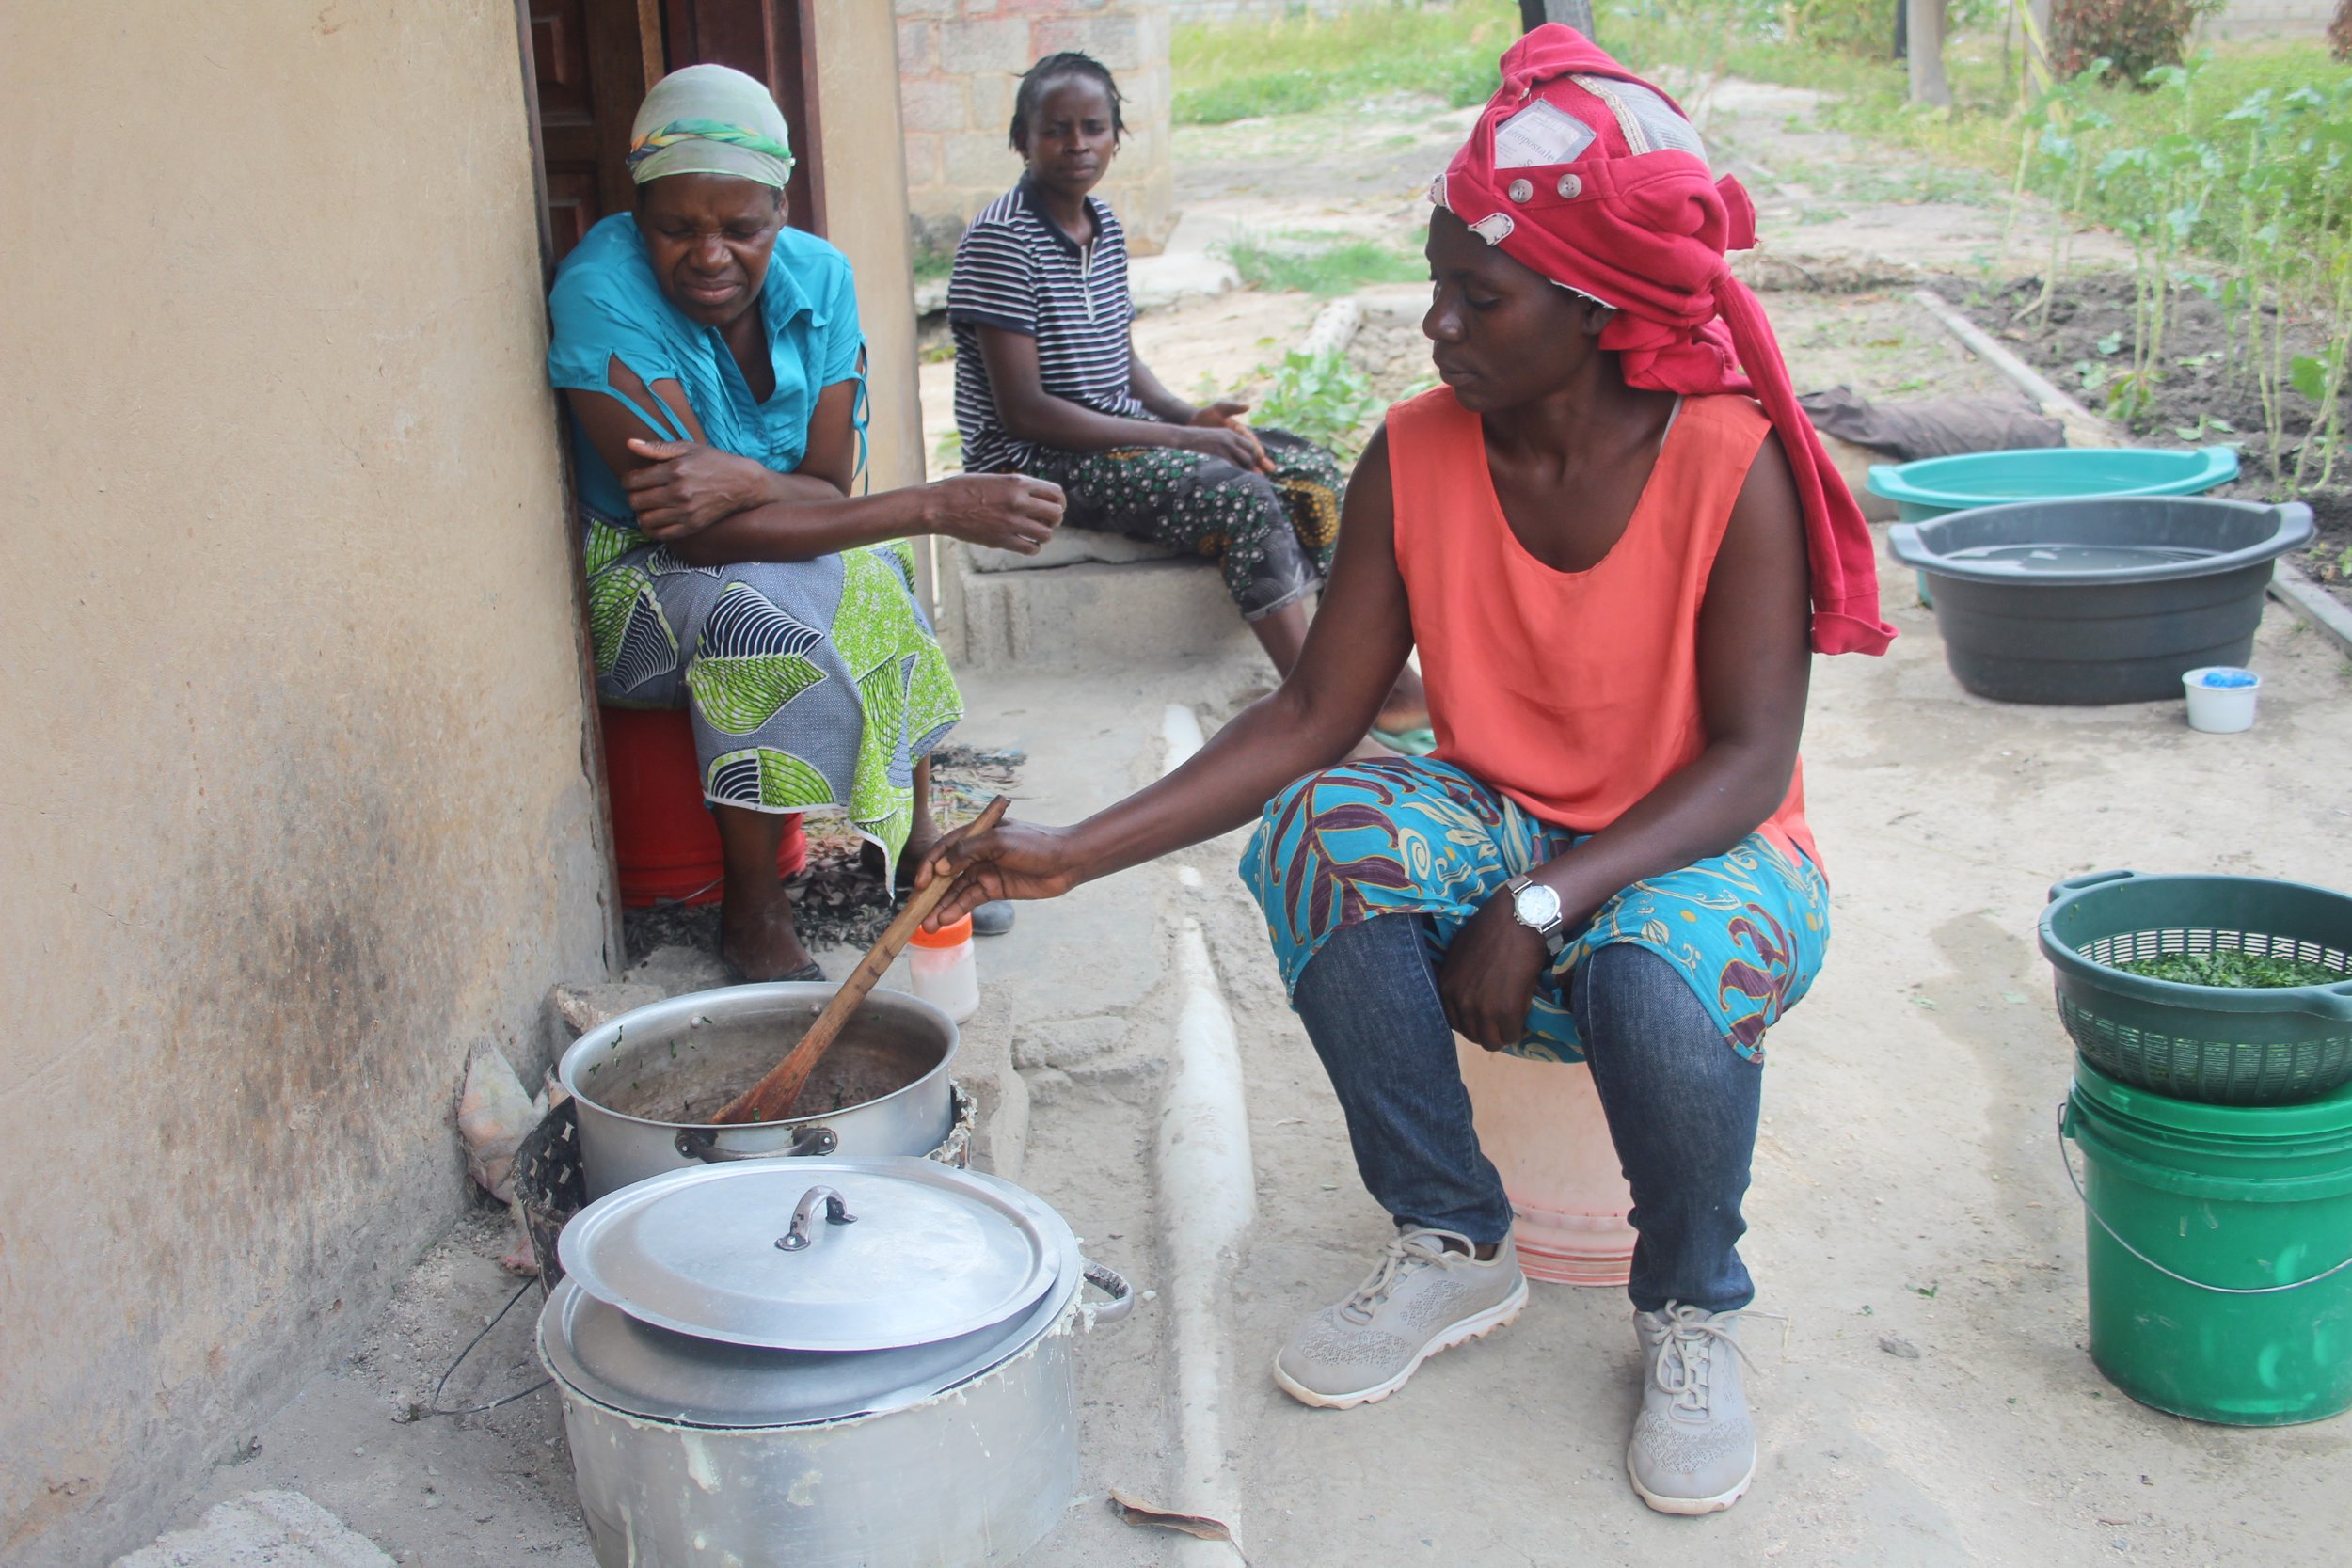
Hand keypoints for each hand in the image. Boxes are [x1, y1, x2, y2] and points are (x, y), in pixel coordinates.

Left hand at [624, 438, 777, 539]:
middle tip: (640, 492)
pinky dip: (651, 529)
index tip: (632, 479)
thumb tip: (629, 443)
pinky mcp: (692, 526)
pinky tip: (654, 520)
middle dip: (633, 496)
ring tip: (647, 506)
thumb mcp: (687, 448)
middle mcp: (678, 492)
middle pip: (636, 501)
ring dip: (641, 513)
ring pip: (645, 519)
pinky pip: (661, 534)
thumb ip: (657, 448)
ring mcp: (685, 512)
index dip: (627, 480)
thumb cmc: (714, 462)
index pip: (633, 481)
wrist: (743, 483)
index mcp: (675, 470)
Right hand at [913, 814, 1084, 923]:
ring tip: (928, 925)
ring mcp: (984, 872)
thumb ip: (968, 852)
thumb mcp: (999, 841)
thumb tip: (941, 867)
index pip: (944, 849)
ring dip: (941, 907)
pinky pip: (969, 900)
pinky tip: (945, 920)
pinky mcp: (994, 889)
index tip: (922, 884)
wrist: (1067, 861)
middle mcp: (975, 853)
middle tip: (916, 913)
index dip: (930, 866)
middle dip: (930, 894)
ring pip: (955, 891)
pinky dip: (957, 910)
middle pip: (945, 874)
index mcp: (975, 835)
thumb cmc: (1035, 843)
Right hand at [926, 473, 1064, 553]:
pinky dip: (1033, 547)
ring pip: (1046, 534)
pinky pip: (1031, 548)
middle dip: (1055, 519)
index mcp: (1018, 482)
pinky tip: (1026, 543)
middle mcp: (1018, 501)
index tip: (1055, 507)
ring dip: (1044, 534)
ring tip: (1035, 532)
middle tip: (1047, 521)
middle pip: (1056, 514)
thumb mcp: (995, 479)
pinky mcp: (1001, 539)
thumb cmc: (964, 489)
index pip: (1056, 494)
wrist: (941, 505)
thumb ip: (1017, 487)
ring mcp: (1011, 522)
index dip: (1059, 502)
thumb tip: (1037, 498)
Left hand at [1189, 400, 1271, 473]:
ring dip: (1252, 469)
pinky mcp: (1222, 456)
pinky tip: (1243, 479)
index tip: (1262, 456)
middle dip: (1260, 462)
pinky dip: (1239, 471)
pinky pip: (1233, 465)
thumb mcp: (1218, 409)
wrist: (1192, 423)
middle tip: (1270, 471)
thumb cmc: (1206, 414)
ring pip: (1244, 461)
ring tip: (1260, 478)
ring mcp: (1230, 450)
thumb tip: (1247, 406)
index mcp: (1239, 431)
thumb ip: (1232, 408)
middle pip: (1251, 453)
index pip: (1250, 441)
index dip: (1257, 448)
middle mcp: (1237, 442)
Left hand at [1436, 891, 1550, 1050]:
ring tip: (1513, 1021)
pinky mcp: (1506, 1010)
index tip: (1486, 1016)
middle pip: (1472, 1035)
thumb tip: (1469, 994)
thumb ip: (1460, 980)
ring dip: (1503, 1034)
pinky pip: (1512, 1034)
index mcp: (1446, 987)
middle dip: (1488, 1031)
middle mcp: (1460, 1001)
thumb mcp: (1461, 955)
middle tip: (1502, 1021)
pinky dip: (1519, 1029)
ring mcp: (1482, 1008)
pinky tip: (1524, 1016)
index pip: (1455, 1022)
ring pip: (1491, 1041)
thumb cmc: (1492, 930)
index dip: (1473, 1021)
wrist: (1517, 919)